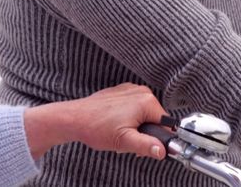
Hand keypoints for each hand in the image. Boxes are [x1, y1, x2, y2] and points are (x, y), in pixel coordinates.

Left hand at [23, 82, 168, 160]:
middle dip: (144, 133)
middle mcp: (141, 91)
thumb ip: (147, 146)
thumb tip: (163, 150)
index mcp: (146, 101)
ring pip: (144, 114)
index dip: (157, 138)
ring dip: (136, 126)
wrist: (75, 118)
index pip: (165, 124)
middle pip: (154, 118)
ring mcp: (131, 89)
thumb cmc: (96, 128)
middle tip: (127, 141)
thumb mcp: (124, 141)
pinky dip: (128, 117)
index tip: (145, 146)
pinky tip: (115, 124)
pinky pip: (134, 107)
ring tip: (119, 132)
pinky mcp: (122, 91)